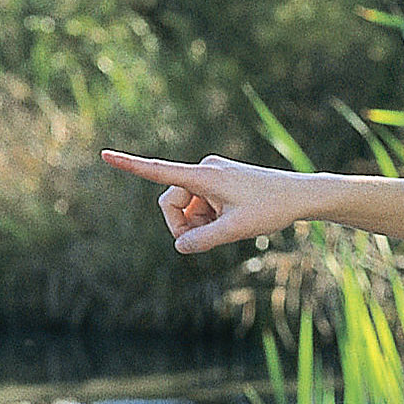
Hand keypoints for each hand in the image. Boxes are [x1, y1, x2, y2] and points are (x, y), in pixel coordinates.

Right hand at [97, 149, 315, 252]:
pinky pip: (200, 204)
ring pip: (186, 206)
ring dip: (196, 224)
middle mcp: (204, 170)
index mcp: (205, 176)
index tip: (105, 156)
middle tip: (203, 242)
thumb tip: (180, 247)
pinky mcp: (219, 182)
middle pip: (171, 201)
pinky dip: (207, 218)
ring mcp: (211, 175)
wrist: (299, 196)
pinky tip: (230, 222)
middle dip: (181, 224)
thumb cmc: (271, 209)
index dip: (130, 166)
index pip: (160, 171)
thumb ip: (204, 241)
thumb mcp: (236, 230)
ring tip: (224, 230)